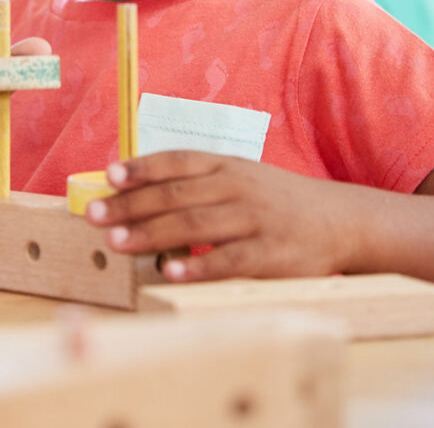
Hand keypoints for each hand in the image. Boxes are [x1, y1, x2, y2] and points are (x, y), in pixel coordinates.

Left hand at [85, 151, 354, 281]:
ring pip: (195, 225)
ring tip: (115, 242)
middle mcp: (237, 187)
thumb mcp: (238, 176)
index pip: (175, 161)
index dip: (140, 168)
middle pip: (175, 194)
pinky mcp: (271, 254)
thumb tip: (135, 191)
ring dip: (150, 233)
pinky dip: (197, 266)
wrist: (339, 220)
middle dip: (130, 205)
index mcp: (225, 165)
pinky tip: (169, 272)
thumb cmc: (273, 200)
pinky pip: (229, 260)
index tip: (108, 176)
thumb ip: (195, 182)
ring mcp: (254, 219)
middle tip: (94, 216)